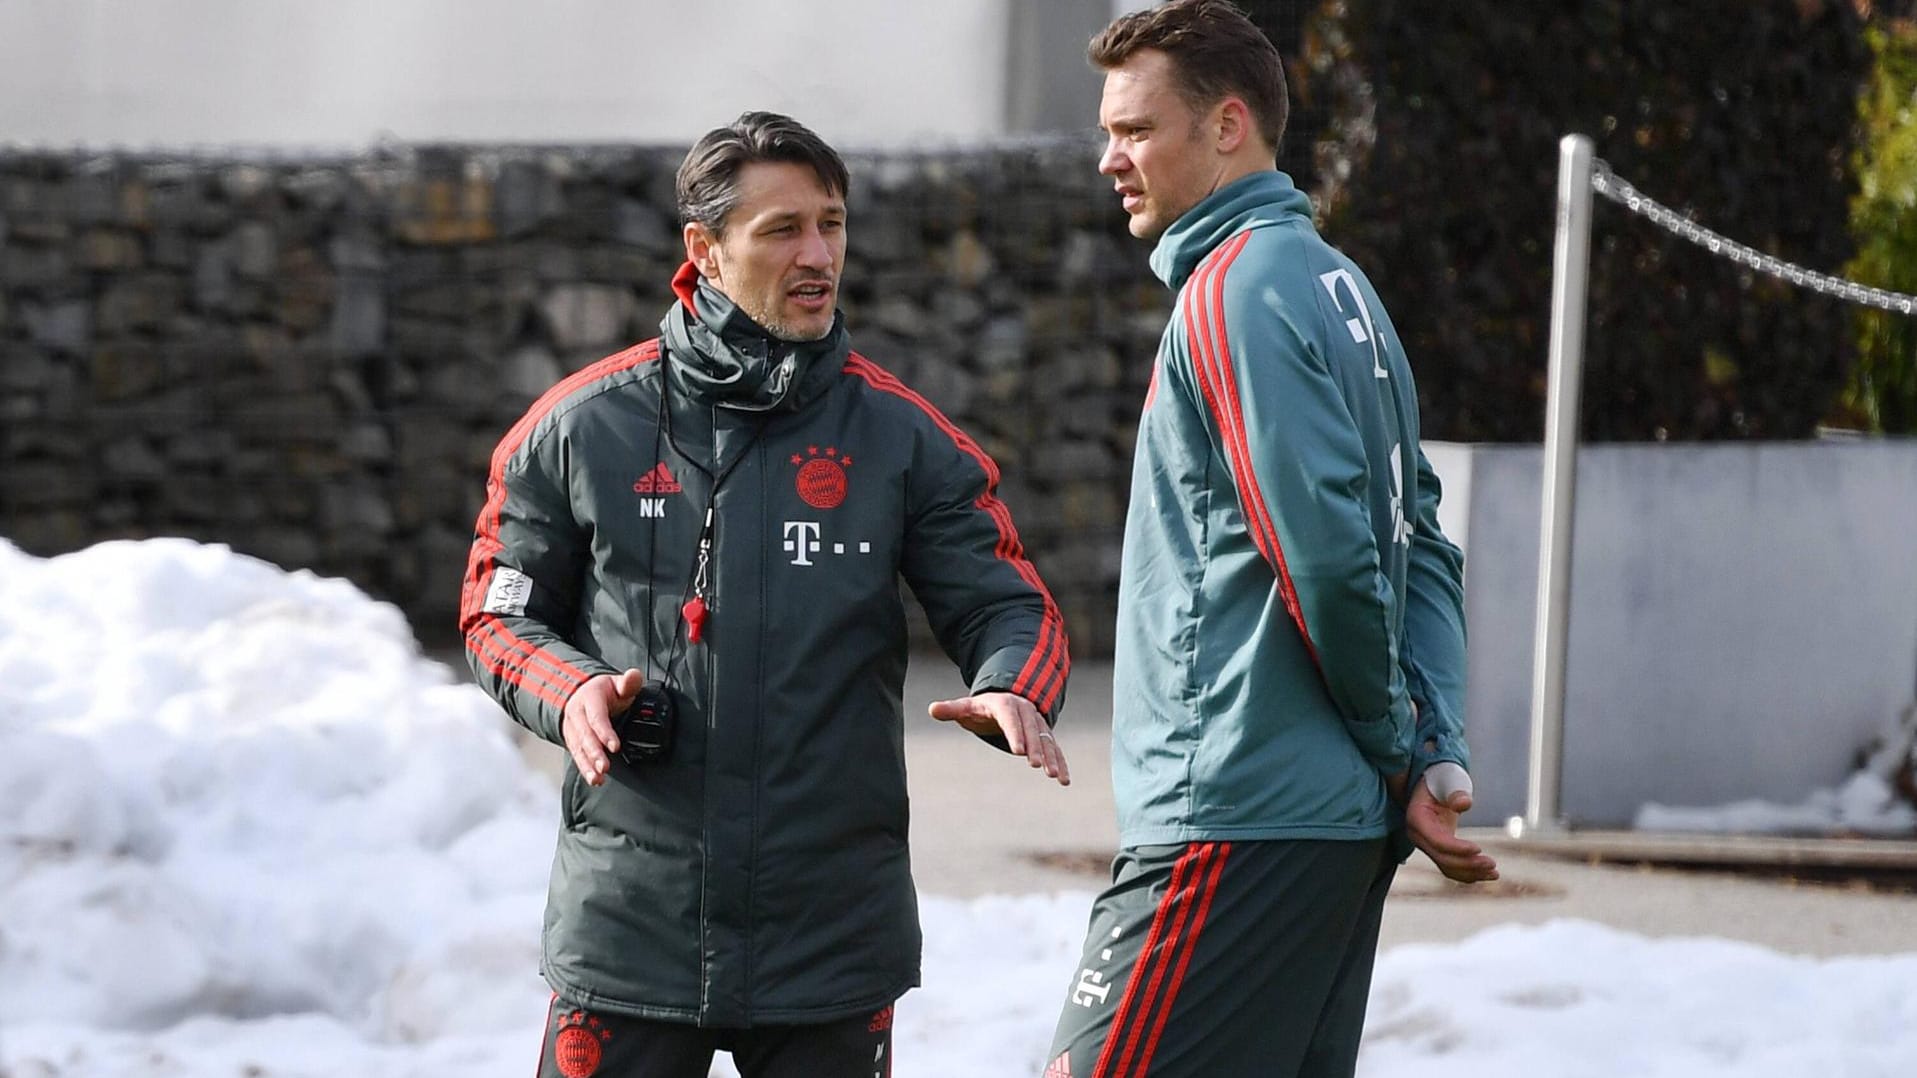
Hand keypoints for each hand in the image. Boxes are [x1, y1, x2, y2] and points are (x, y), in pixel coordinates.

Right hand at [563, 669, 643, 785]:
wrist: (582, 693)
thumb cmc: (605, 691)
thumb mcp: (617, 683)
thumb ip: (628, 682)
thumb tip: (634, 675)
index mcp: (589, 697)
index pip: (596, 716)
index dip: (604, 732)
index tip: (615, 746)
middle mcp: (576, 713)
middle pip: (584, 735)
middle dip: (594, 752)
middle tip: (605, 767)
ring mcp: (571, 727)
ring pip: (578, 747)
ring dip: (587, 764)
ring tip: (597, 779)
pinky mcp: (571, 739)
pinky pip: (576, 755)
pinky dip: (584, 768)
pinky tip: (594, 779)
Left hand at [927, 691, 1069, 785]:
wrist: (1004, 699)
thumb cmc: (981, 708)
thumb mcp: (966, 707)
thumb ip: (951, 709)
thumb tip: (932, 709)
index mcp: (1005, 704)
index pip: (1010, 718)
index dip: (1015, 733)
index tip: (1019, 751)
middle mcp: (1025, 711)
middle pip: (1032, 730)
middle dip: (1035, 748)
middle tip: (1037, 766)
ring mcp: (1037, 724)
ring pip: (1046, 740)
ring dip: (1052, 758)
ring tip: (1054, 777)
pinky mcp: (1045, 736)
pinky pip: (1055, 749)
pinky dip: (1061, 763)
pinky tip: (1064, 781)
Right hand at [1405, 775, 1498, 882]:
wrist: (1435, 784)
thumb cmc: (1443, 779)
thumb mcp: (1449, 779)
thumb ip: (1456, 791)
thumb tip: (1464, 804)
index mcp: (1417, 818)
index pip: (1436, 840)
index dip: (1456, 848)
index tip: (1478, 848)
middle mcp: (1418, 836)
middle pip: (1442, 858)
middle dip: (1467, 863)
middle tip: (1492, 864)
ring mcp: (1426, 844)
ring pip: (1447, 867)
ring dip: (1470, 873)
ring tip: (1494, 873)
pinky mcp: (1438, 849)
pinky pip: (1451, 867)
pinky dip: (1468, 874)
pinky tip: (1488, 874)